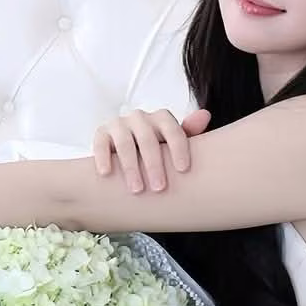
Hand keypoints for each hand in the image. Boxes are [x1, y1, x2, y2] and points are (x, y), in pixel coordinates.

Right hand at [92, 107, 210, 192]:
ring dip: (131, 167)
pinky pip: (101, 143)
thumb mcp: (174, 144)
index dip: (179, 148)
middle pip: (148, 139)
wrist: (129, 152)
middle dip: (154, 165)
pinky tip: (107, 174)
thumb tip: (205, 115)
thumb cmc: (160, 150)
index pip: (172, 129)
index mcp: (161, 118)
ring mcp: (119, 123)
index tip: (183, 170)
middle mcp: (140, 117)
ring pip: (124, 143)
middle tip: (160, 188)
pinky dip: (103, 158)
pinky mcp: (102, 132)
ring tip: (136, 190)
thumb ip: (189, 133)